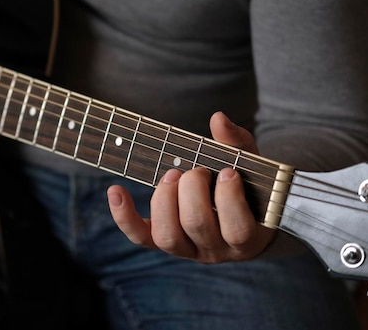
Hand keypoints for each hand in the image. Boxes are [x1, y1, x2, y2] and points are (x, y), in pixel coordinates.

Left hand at [107, 111, 275, 262]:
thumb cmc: (247, 188)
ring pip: (168, 236)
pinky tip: (116, 190)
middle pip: (197, 226)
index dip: (228, 199)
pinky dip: (124, 215)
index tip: (226, 171)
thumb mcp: (251, 168)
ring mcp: (186, 249)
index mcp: (245, 236)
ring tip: (171, 175)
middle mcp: (215, 250)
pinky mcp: (161, 243)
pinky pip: (139, 236)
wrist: (238, 218)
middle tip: (196, 171)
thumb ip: (237, 144)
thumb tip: (218, 118)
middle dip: (192, 190)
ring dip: (164, 200)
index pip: (237, 229)